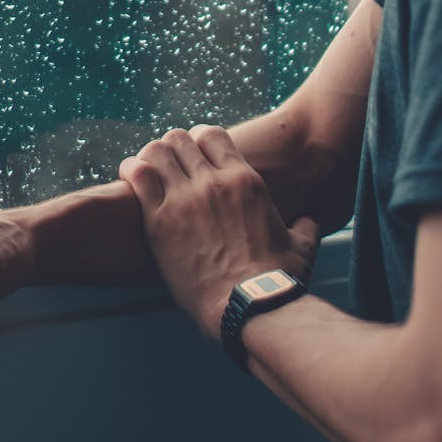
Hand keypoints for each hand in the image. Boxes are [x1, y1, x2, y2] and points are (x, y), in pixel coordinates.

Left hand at [119, 124, 319, 338]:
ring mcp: (185, 198)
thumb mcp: (301, 246)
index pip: (212, 134)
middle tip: (168, 166)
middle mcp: (214, 181)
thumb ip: (304, 227)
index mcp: (245, 180)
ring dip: (149, 156)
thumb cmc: (278, 280)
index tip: (193, 153)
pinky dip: (131, 171)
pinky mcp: (160, 222)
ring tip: (146, 171)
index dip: (199, 140)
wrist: (251, 307)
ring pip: (156, 150)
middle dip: (171, 148)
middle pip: (180, 138)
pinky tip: (131, 178)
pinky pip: (138, 176)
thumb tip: (310, 223)